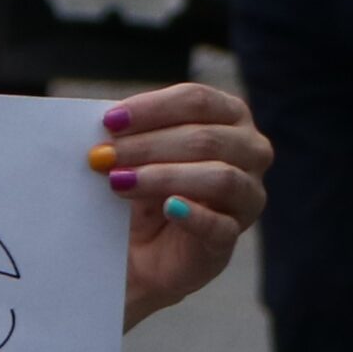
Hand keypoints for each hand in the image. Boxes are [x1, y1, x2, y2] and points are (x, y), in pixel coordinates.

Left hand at [87, 83, 270, 330]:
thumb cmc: (139, 188)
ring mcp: (247, 197)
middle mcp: (250, 152)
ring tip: (119, 182)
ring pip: (221, 177)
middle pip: (207, 138)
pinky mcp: (230, 239)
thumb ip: (126, 134)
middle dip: (149, 145)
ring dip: (164, 176)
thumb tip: (107, 124)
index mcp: (229, 117)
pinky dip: (194, 216)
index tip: (109, 122)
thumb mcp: (132, 155)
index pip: (198, 101)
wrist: (137, 250)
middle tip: (103, 156)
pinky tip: (167, 209)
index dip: (152, 109)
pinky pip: (221, 226)